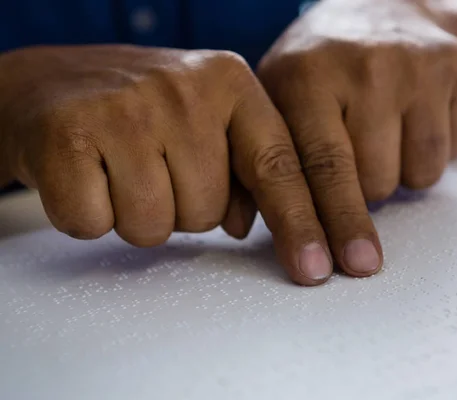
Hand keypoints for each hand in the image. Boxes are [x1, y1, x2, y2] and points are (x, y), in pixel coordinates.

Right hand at [0, 45, 338, 285]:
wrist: (48, 86)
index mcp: (231, 82)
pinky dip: (90, 214)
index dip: (303, 224)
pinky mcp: (71, 134)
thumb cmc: (140, 114)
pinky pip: (98, 224)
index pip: (279, 167)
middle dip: (182, 208)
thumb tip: (248, 227)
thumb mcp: (207, 122)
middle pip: (210, 213)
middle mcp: (185, 88)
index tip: (320, 271)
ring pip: (157, 227)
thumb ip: (244, 169)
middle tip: (154, 168)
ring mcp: (126, 108)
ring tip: (119, 170)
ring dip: (137, 214)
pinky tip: (86, 173)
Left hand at [258, 0, 456, 273]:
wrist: (376, 9)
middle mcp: (362, 66)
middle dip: (360, 197)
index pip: (318, 170)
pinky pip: (448, 153)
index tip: (332, 271)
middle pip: (372, 183)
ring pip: (414, 175)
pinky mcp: (455, 69)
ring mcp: (414, 65)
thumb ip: (273, 163)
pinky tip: (410, 121)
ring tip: (380, 136)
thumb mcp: (279, 99)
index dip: (325, 226)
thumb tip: (280, 240)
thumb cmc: (319, 71)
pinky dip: (428, 153)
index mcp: (305, 78)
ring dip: (396, 173)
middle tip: (354, 165)